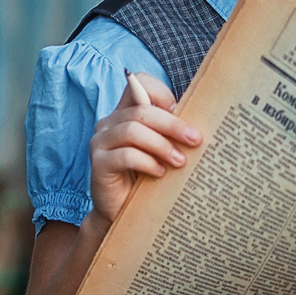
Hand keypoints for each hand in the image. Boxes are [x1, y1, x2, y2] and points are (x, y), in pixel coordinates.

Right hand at [90, 71, 199, 223]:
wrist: (122, 212)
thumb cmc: (145, 178)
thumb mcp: (160, 150)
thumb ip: (169, 132)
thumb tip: (198, 124)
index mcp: (124, 112)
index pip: (138, 82)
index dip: (161, 92)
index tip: (183, 113)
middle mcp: (108, 122)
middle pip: (141, 110)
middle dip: (173, 125)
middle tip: (195, 140)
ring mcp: (100, 142)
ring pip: (133, 131)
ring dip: (162, 145)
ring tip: (180, 161)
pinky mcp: (98, 164)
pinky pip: (125, 155)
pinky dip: (147, 163)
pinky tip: (160, 173)